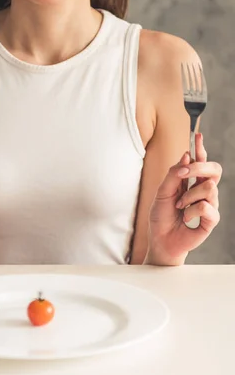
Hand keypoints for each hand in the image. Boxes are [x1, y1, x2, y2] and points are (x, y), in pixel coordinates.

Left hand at [146, 133, 221, 264]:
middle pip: (214, 169)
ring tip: (179, 206)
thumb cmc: (161, 216)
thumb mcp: (162, 191)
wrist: (161, 239)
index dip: (200, 147)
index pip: (200, 161)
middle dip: (199, 167)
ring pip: (209, 187)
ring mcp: (210, 204)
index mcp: (191, 181)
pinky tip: (186, 217)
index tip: (198, 135)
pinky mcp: (212, 219)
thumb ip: (174, 174)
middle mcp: (203, 190)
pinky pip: (207, 206)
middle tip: (183, 174)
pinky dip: (191, 211)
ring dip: (188, 196)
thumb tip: (186, 156)